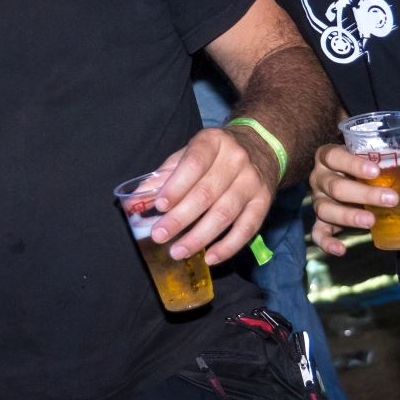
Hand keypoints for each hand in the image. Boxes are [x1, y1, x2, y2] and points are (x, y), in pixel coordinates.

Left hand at [142, 126, 276, 266]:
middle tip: (160, 235)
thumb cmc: (215, 155)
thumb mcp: (190, 153)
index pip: (194, 163)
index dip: (176, 186)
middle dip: (180, 218)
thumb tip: (135, 200)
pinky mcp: (264, 202)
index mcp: (213, 142)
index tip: (159, 206)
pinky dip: (228, 246)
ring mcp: (252, 181)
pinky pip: (247, 229)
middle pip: (206, 193)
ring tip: (177, 251)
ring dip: (199, 237)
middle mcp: (236, 159)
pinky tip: (210, 258)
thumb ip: (163, 176)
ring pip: (224, 214)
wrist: (261, 147)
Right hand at [309, 139, 399, 255]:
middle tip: (391, 199)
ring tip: (372, 221)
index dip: (352, 164)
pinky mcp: (320, 221)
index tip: (376, 171)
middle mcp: (319, 178)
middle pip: (334, 186)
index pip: (334, 156)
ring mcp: (318, 200)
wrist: (346, 180)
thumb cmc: (361, 166)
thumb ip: (398, 152)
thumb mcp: (375, 156)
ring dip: (349, 216)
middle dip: (363, 194)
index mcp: (328, 156)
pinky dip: (327, 243)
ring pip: (326, 209)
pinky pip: (318, 233)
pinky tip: (342, 250)